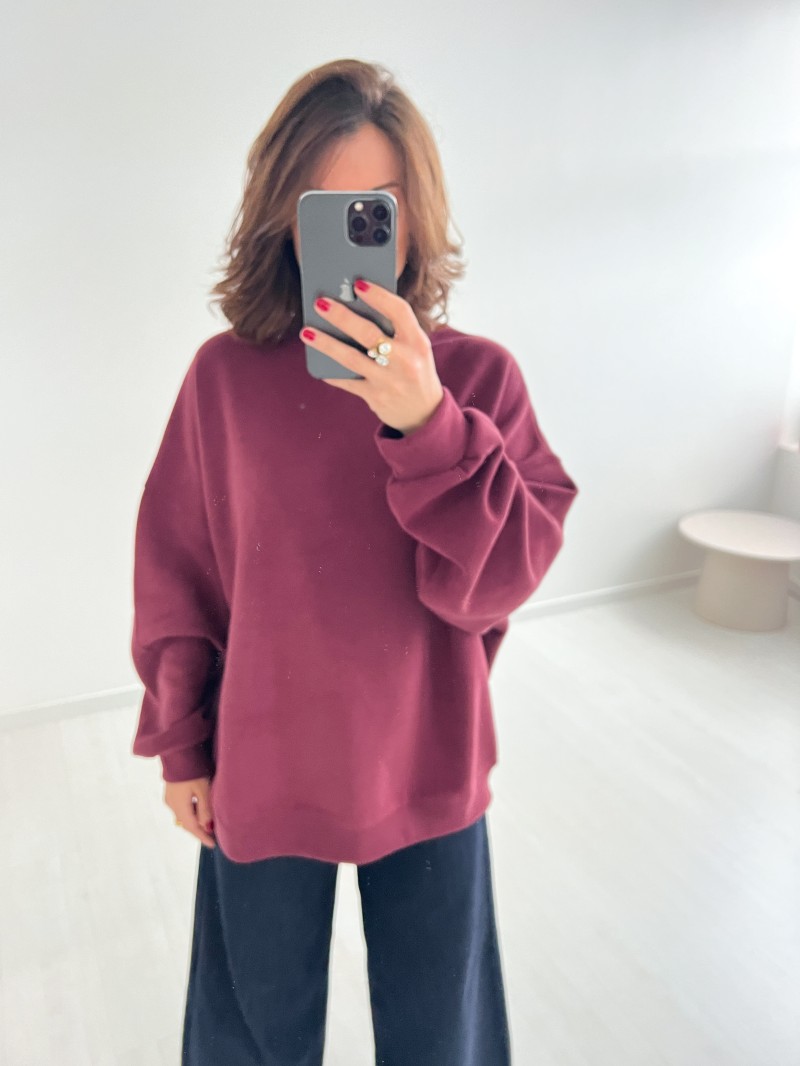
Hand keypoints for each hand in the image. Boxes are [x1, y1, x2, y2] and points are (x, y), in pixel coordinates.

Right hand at [164, 776, 215, 848]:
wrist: (178, 752)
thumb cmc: (193, 770)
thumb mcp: (203, 790)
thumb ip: (205, 810)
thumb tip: (207, 827)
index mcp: (179, 806)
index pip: (192, 827)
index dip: (202, 837)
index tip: (212, 845)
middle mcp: (172, 804)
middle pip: (186, 822)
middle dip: (198, 830)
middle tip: (211, 836)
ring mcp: (169, 797)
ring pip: (184, 814)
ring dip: (195, 819)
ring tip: (207, 823)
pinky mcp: (170, 790)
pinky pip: (181, 806)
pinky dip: (190, 811)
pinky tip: (198, 808)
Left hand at [300, 279, 443, 435]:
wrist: (424, 413)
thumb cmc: (414, 369)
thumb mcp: (415, 347)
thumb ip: (395, 329)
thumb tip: (354, 305)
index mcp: (418, 342)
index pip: (399, 311)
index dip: (378, 296)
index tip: (358, 284)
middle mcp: (405, 361)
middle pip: (369, 333)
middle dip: (341, 316)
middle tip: (320, 303)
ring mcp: (389, 381)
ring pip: (351, 358)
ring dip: (326, 343)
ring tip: (307, 332)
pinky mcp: (375, 398)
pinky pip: (347, 382)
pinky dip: (330, 371)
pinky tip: (317, 362)